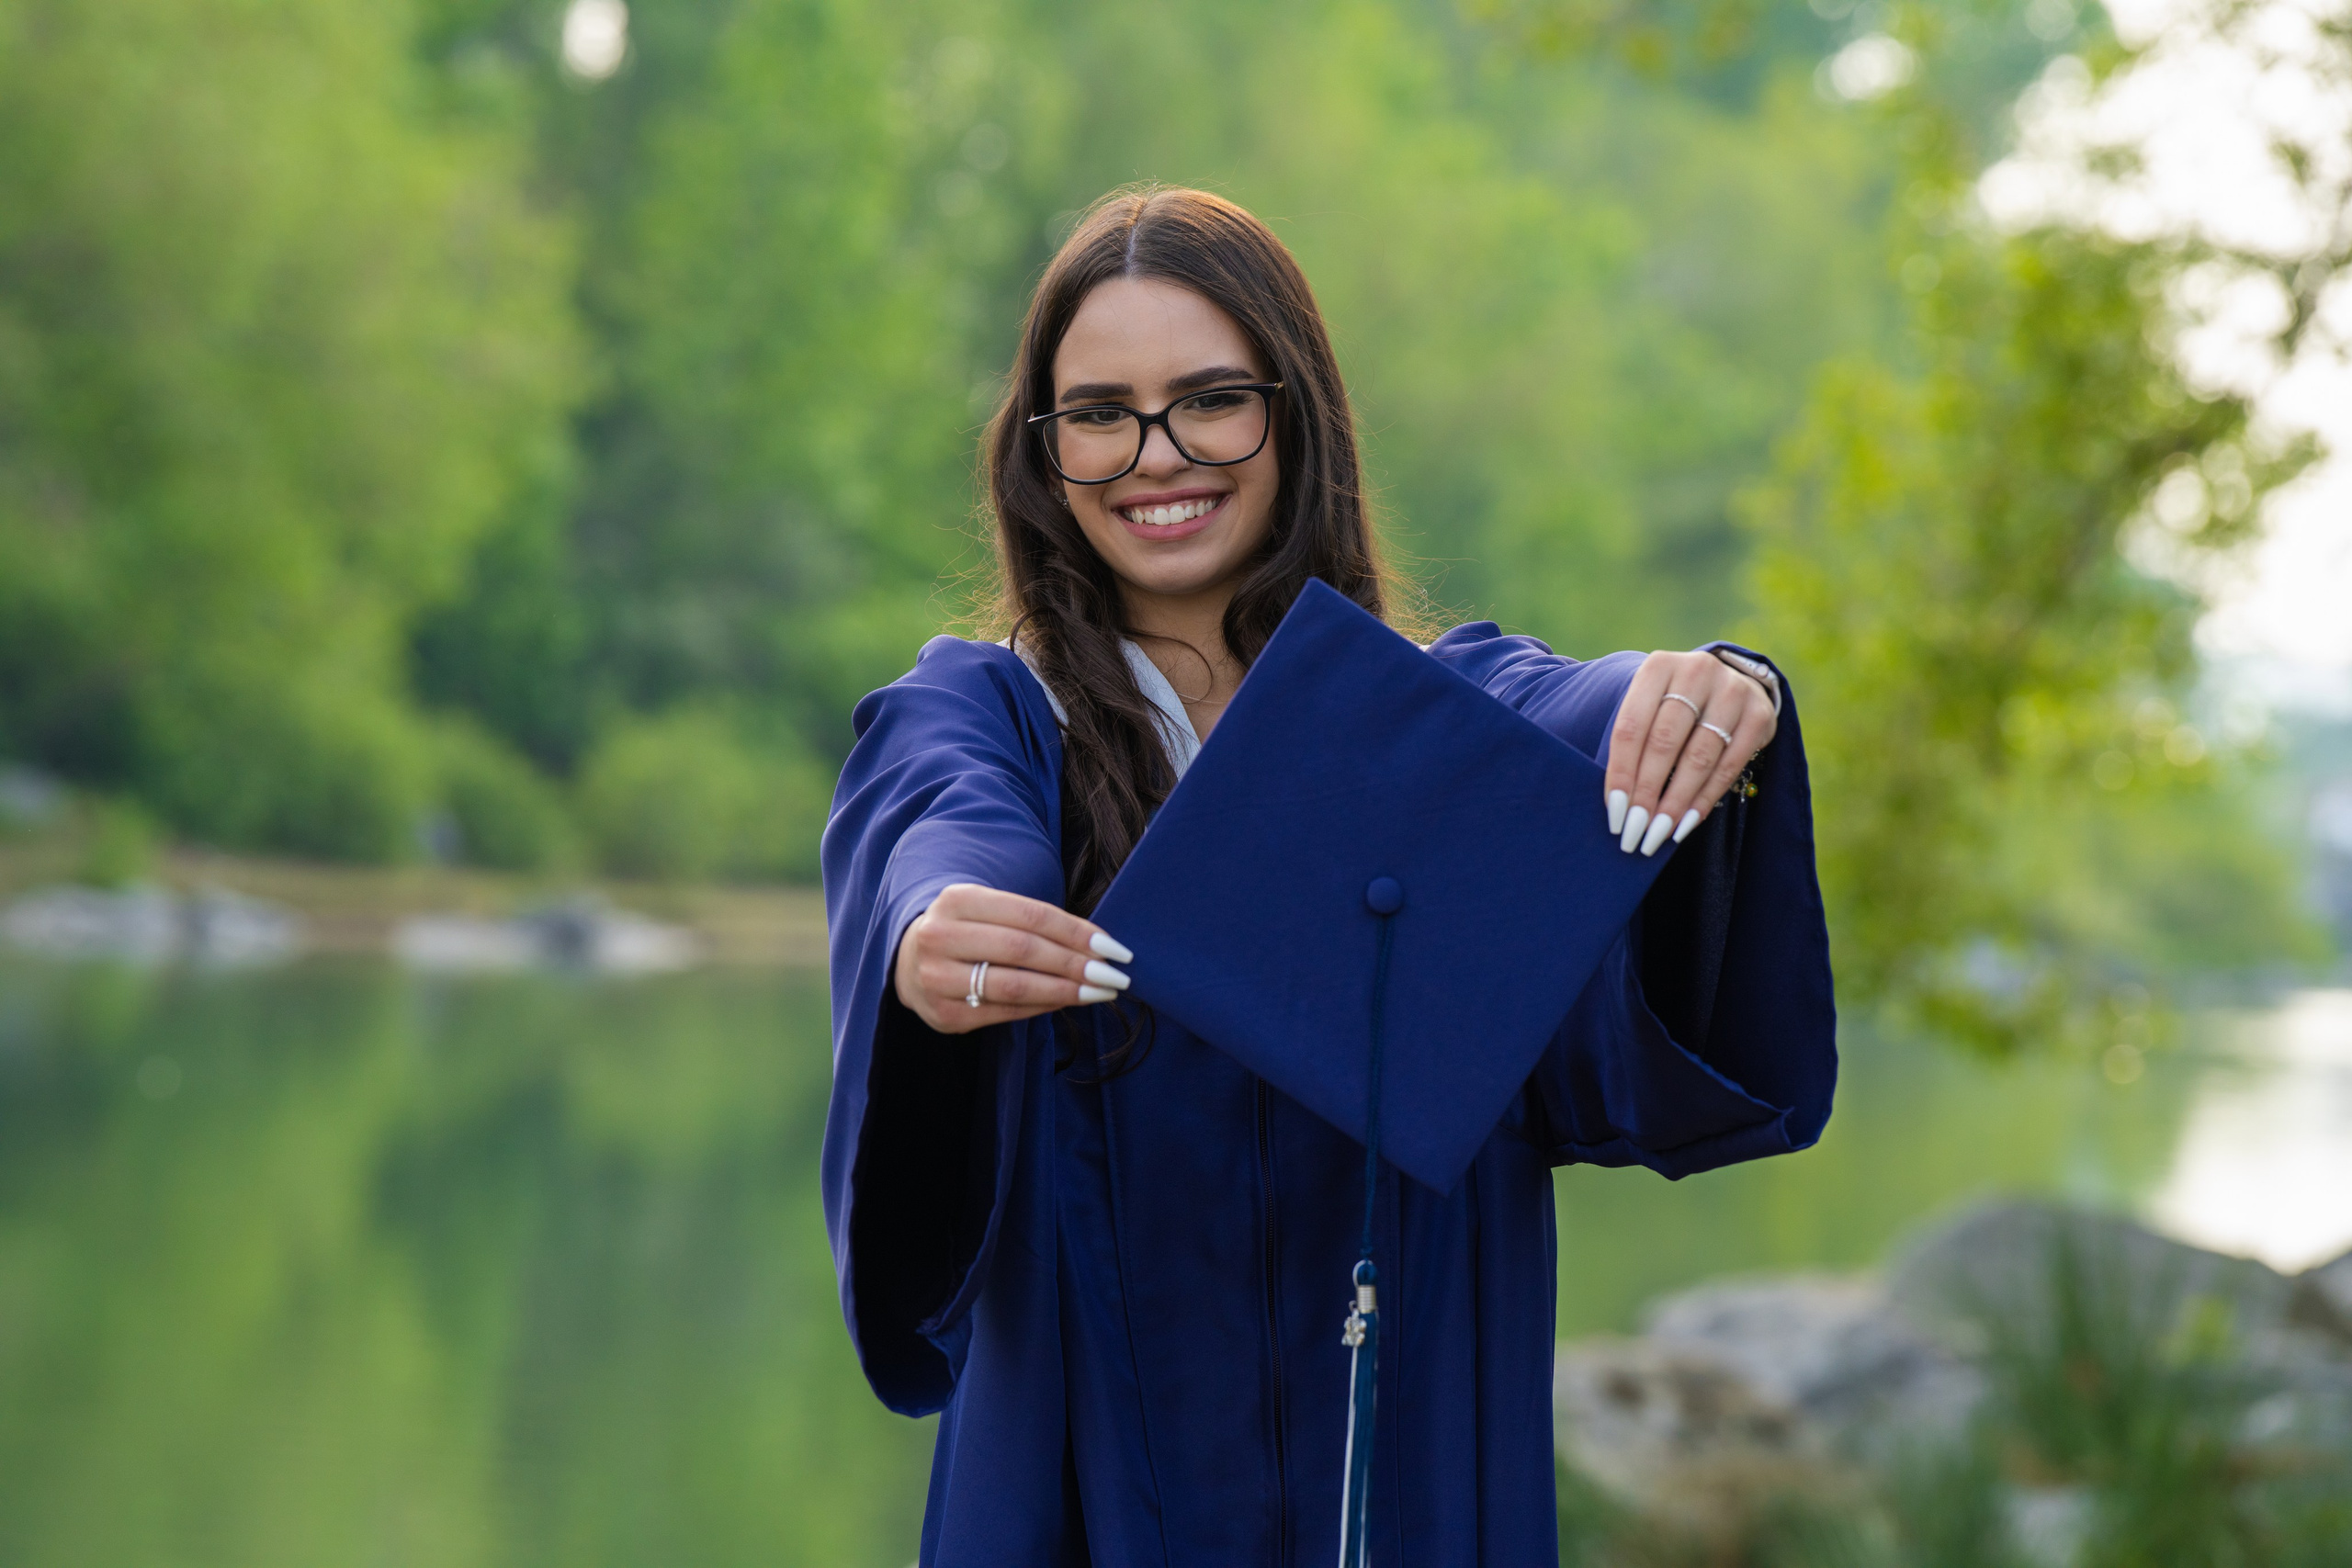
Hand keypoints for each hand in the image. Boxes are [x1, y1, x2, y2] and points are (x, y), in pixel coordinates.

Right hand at [893, 883, 1135, 1033]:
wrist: (908, 960)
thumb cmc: (967, 930)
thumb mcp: (988, 908)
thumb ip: (1032, 921)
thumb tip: (1098, 945)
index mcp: (957, 900)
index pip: (1030, 915)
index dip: (1076, 932)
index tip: (1114, 947)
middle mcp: (940, 937)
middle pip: (1023, 950)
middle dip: (1076, 964)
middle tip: (1115, 975)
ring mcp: (937, 979)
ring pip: (1014, 986)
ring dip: (1065, 991)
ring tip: (1101, 992)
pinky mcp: (943, 1015)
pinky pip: (1005, 1012)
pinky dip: (1043, 1006)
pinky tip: (1067, 1001)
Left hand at [1604, 651, 1776, 855]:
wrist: (1727, 684)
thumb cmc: (1672, 704)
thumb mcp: (1647, 705)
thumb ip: (1633, 742)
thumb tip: (1617, 804)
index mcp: (1658, 666)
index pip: (1631, 726)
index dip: (1621, 773)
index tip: (1614, 814)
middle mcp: (1697, 671)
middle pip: (1665, 742)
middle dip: (1646, 793)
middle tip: (1633, 833)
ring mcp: (1733, 690)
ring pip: (1699, 757)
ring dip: (1675, 802)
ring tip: (1657, 835)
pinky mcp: (1760, 714)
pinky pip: (1730, 766)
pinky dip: (1705, 798)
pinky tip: (1687, 823)